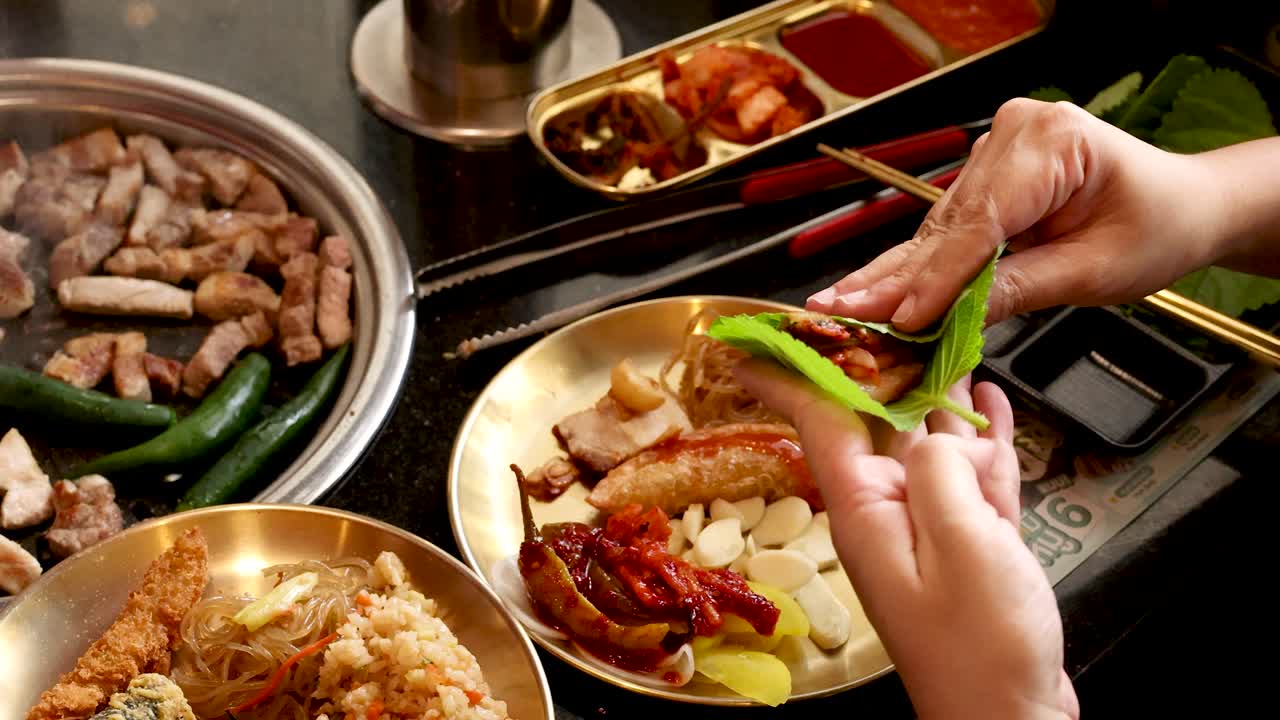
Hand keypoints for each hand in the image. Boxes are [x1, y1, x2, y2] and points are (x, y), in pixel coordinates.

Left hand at [735, 361, 1077, 719]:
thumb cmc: (983, 651)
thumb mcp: (962, 546)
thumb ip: (941, 473)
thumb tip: (937, 432)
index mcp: (867, 509)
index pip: (819, 420)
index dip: (788, 374)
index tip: (751, 339)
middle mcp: (890, 513)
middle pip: (878, 421)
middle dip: (882, 366)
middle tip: (886, 313)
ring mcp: (931, 531)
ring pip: (930, 442)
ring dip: (940, 393)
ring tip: (949, 341)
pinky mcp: (971, 548)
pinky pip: (970, 478)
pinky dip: (980, 438)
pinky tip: (987, 402)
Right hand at [808, 98, 1228, 330]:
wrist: (1183, 207)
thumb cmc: (1155, 230)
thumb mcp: (1094, 270)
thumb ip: (1019, 288)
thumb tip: (947, 321)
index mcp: (1052, 141)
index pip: (982, 221)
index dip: (937, 278)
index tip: (898, 319)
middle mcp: (1014, 133)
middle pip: (947, 222)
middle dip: (894, 277)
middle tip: (836, 313)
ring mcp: (995, 151)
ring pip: (937, 227)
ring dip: (891, 275)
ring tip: (839, 308)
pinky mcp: (985, 176)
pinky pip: (946, 228)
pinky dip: (915, 266)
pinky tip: (869, 290)